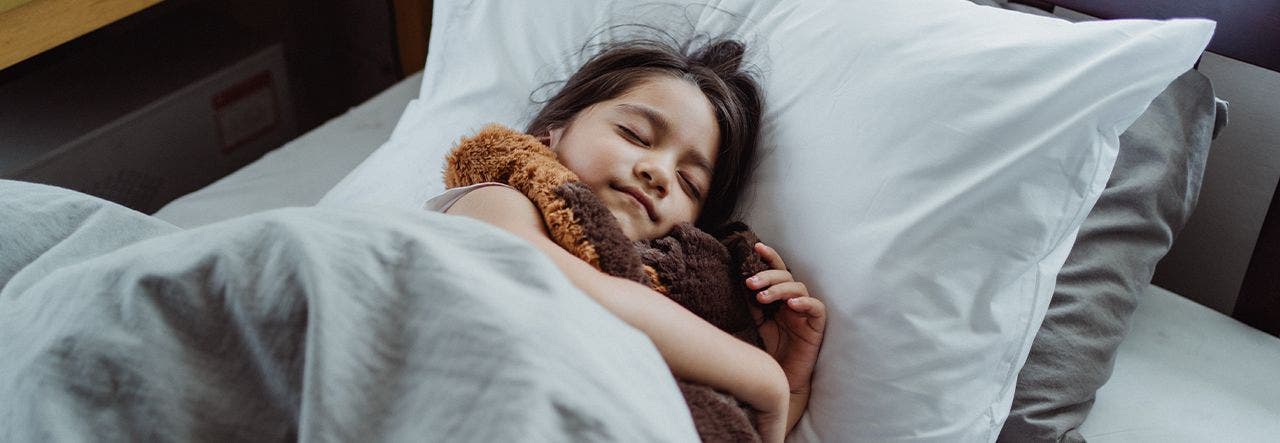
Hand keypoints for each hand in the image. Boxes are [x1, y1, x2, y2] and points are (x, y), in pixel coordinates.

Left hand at [746, 242, 826, 433]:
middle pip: (785, 277)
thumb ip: (752, 304)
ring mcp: (806, 311)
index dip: (769, 257)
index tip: (755, 247)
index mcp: (779, 297)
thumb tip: (740, 281)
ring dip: (780, 289)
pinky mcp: (817, 325)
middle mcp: (793, 301)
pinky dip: (804, 303)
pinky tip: (791, 305)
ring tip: (763, 298)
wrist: (779, 379)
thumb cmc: (768, 351)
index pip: (776, 271)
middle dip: (768, 276)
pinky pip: (816, 308)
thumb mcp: (755, 323)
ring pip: (798, 288)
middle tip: (750, 283)